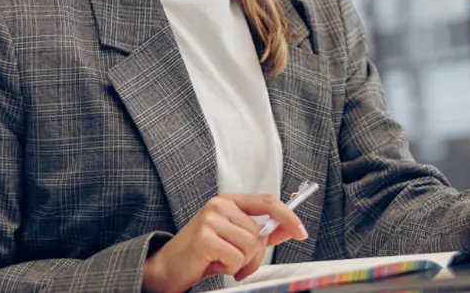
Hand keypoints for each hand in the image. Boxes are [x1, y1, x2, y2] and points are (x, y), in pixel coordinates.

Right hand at [142, 193, 307, 292]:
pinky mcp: (204, 238)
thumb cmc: (202, 253)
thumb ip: (262, 232)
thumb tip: (289, 228)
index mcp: (228, 200)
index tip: (301, 232)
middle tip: (238, 263)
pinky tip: (215, 265)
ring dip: (242, 263)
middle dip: (255, 255)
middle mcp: (219, 204)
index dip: (288, 217)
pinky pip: (236, 257)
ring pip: (251, 245)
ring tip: (224, 263)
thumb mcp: (235, 239)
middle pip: (260, 232)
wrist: (167, 267)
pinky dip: (230, 268)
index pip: (267, 201)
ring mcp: (210, 219)